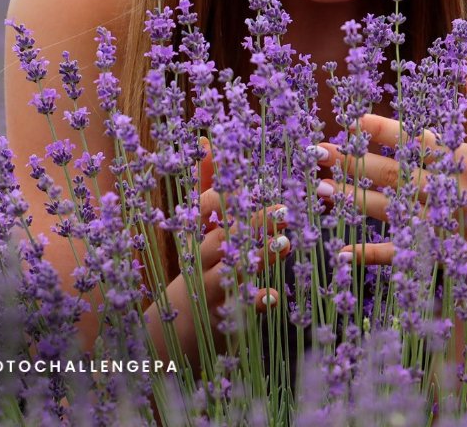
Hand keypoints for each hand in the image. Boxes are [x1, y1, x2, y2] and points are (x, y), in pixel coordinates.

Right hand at [147, 138, 288, 374]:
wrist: (179, 326)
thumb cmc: (198, 262)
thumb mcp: (198, 225)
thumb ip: (206, 183)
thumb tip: (206, 140)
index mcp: (197, 233)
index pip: (203, 209)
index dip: (222, 196)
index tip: (247, 183)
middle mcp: (201, 259)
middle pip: (223, 237)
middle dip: (254, 223)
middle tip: (286, 209)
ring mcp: (210, 288)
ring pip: (233, 271)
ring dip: (260, 256)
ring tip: (287, 243)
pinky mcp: (223, 317)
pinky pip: (240, 311)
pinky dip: (256, 302)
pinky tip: (273, 296)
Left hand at [316, 73, 466, 274]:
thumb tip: (462, 72)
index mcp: (465, 158)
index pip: (415, 141)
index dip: (383, 131)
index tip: (353, 121)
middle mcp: (451, 191)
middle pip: (393, 174)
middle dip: (354, 161)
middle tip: (318, 152)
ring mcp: (446, 226)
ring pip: (391, 211)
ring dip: (353, 200)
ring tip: (320, 189)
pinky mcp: (447, 255)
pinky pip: (404, 255)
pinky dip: (373, 254)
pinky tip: (343, 249)